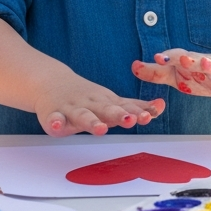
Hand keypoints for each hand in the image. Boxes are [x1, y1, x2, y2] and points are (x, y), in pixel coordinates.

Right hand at [33, 72, 162, 136]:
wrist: (51, 82)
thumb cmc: (87, 97)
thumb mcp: (112, 100)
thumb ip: (134, 107)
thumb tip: (160, 107)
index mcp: (107, 102)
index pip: (125, 107)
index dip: (137, 112)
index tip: (149, 116)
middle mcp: (92, 104)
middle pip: (107, 110)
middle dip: (119, 116)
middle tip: (131, 121)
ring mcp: (72, 109)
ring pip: (83, 116)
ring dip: (92, 122)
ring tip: (101, 129)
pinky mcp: (53, 114)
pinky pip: (53, 119)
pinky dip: (55, 122)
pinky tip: (57, 125)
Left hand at [133, 50, 210, 105]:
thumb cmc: (201, 75)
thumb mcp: (177, 75)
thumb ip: (156, 73)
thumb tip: (133, 66)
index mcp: (190, 62)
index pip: (177, 57)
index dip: (168, 58)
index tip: (157, 58)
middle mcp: (205, 64)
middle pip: (196, 59)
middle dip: (189, 59)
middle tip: (182, 59)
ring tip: (205, 62)